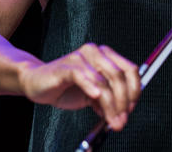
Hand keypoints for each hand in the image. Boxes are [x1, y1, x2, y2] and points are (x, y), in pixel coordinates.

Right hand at [19, 43, 140, 130]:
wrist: (36, 83)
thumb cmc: (65, 87)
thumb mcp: (93, 96)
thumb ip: (108, 100)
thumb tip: (122, 115)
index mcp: (106, 56)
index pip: (129, 70)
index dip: (134, 90)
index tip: (132, 109)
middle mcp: (96, 53)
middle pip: (118, 75)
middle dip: (123, 101)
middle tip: (121, 119)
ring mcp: (81, 57)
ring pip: (103, 80)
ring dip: (110, 103)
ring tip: (110, 120)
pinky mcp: (66, 67)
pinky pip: (82, 76)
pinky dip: (91, 87)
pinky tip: (95, 97)